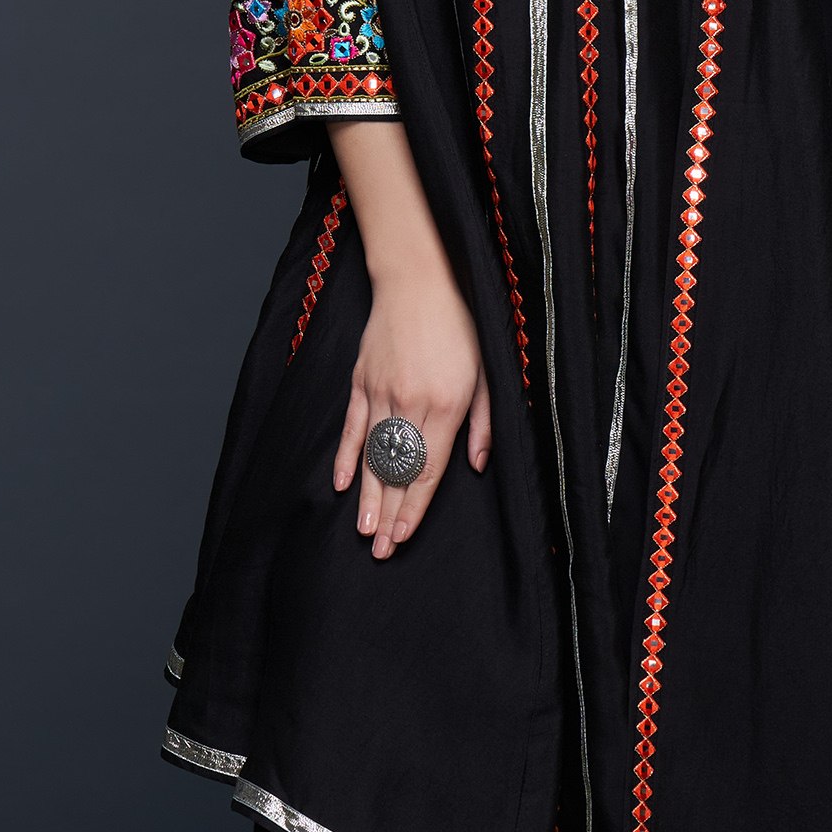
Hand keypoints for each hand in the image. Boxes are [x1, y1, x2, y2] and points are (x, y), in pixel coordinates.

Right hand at [333, 267, 490, 560]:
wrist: (420, 279)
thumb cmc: (462, 326)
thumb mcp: (488, 374)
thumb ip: (483, 424)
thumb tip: (475, 466)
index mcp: (446, 406)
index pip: (427, 471)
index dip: (414, 509)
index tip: (403, 538)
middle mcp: (411, 404)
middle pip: (398, 472)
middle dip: (389, 515)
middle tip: (380, 551)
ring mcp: (381, 392)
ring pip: (373, 456)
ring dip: (368, 496)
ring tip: (363, 530)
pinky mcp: (362, 380)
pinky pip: (353, 427)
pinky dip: (348, 457)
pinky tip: (344, 485)